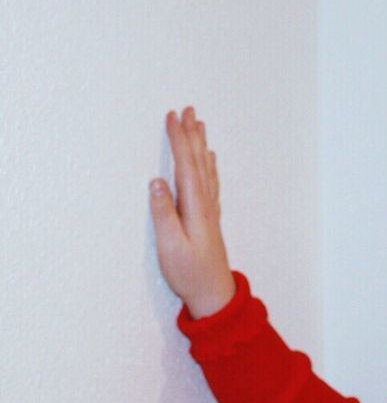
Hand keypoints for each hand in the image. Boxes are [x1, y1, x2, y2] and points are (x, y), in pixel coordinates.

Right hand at [150, 105, 236, 317]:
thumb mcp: (169, 246)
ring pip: (206, 169)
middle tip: (188, 109)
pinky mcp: (209, 218)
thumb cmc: (189, 273)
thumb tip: (156, 183)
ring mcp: (210, 210)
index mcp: (195, 208)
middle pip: (199, 162)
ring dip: (201, 145)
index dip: (179, 141)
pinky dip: (208, 165)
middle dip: (192, 135)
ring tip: (199, 124)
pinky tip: (209, 159)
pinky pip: (210, 181)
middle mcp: (206, 204)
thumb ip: (163, 214)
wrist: (214, 293)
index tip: (173, 117)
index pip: (186, 166)